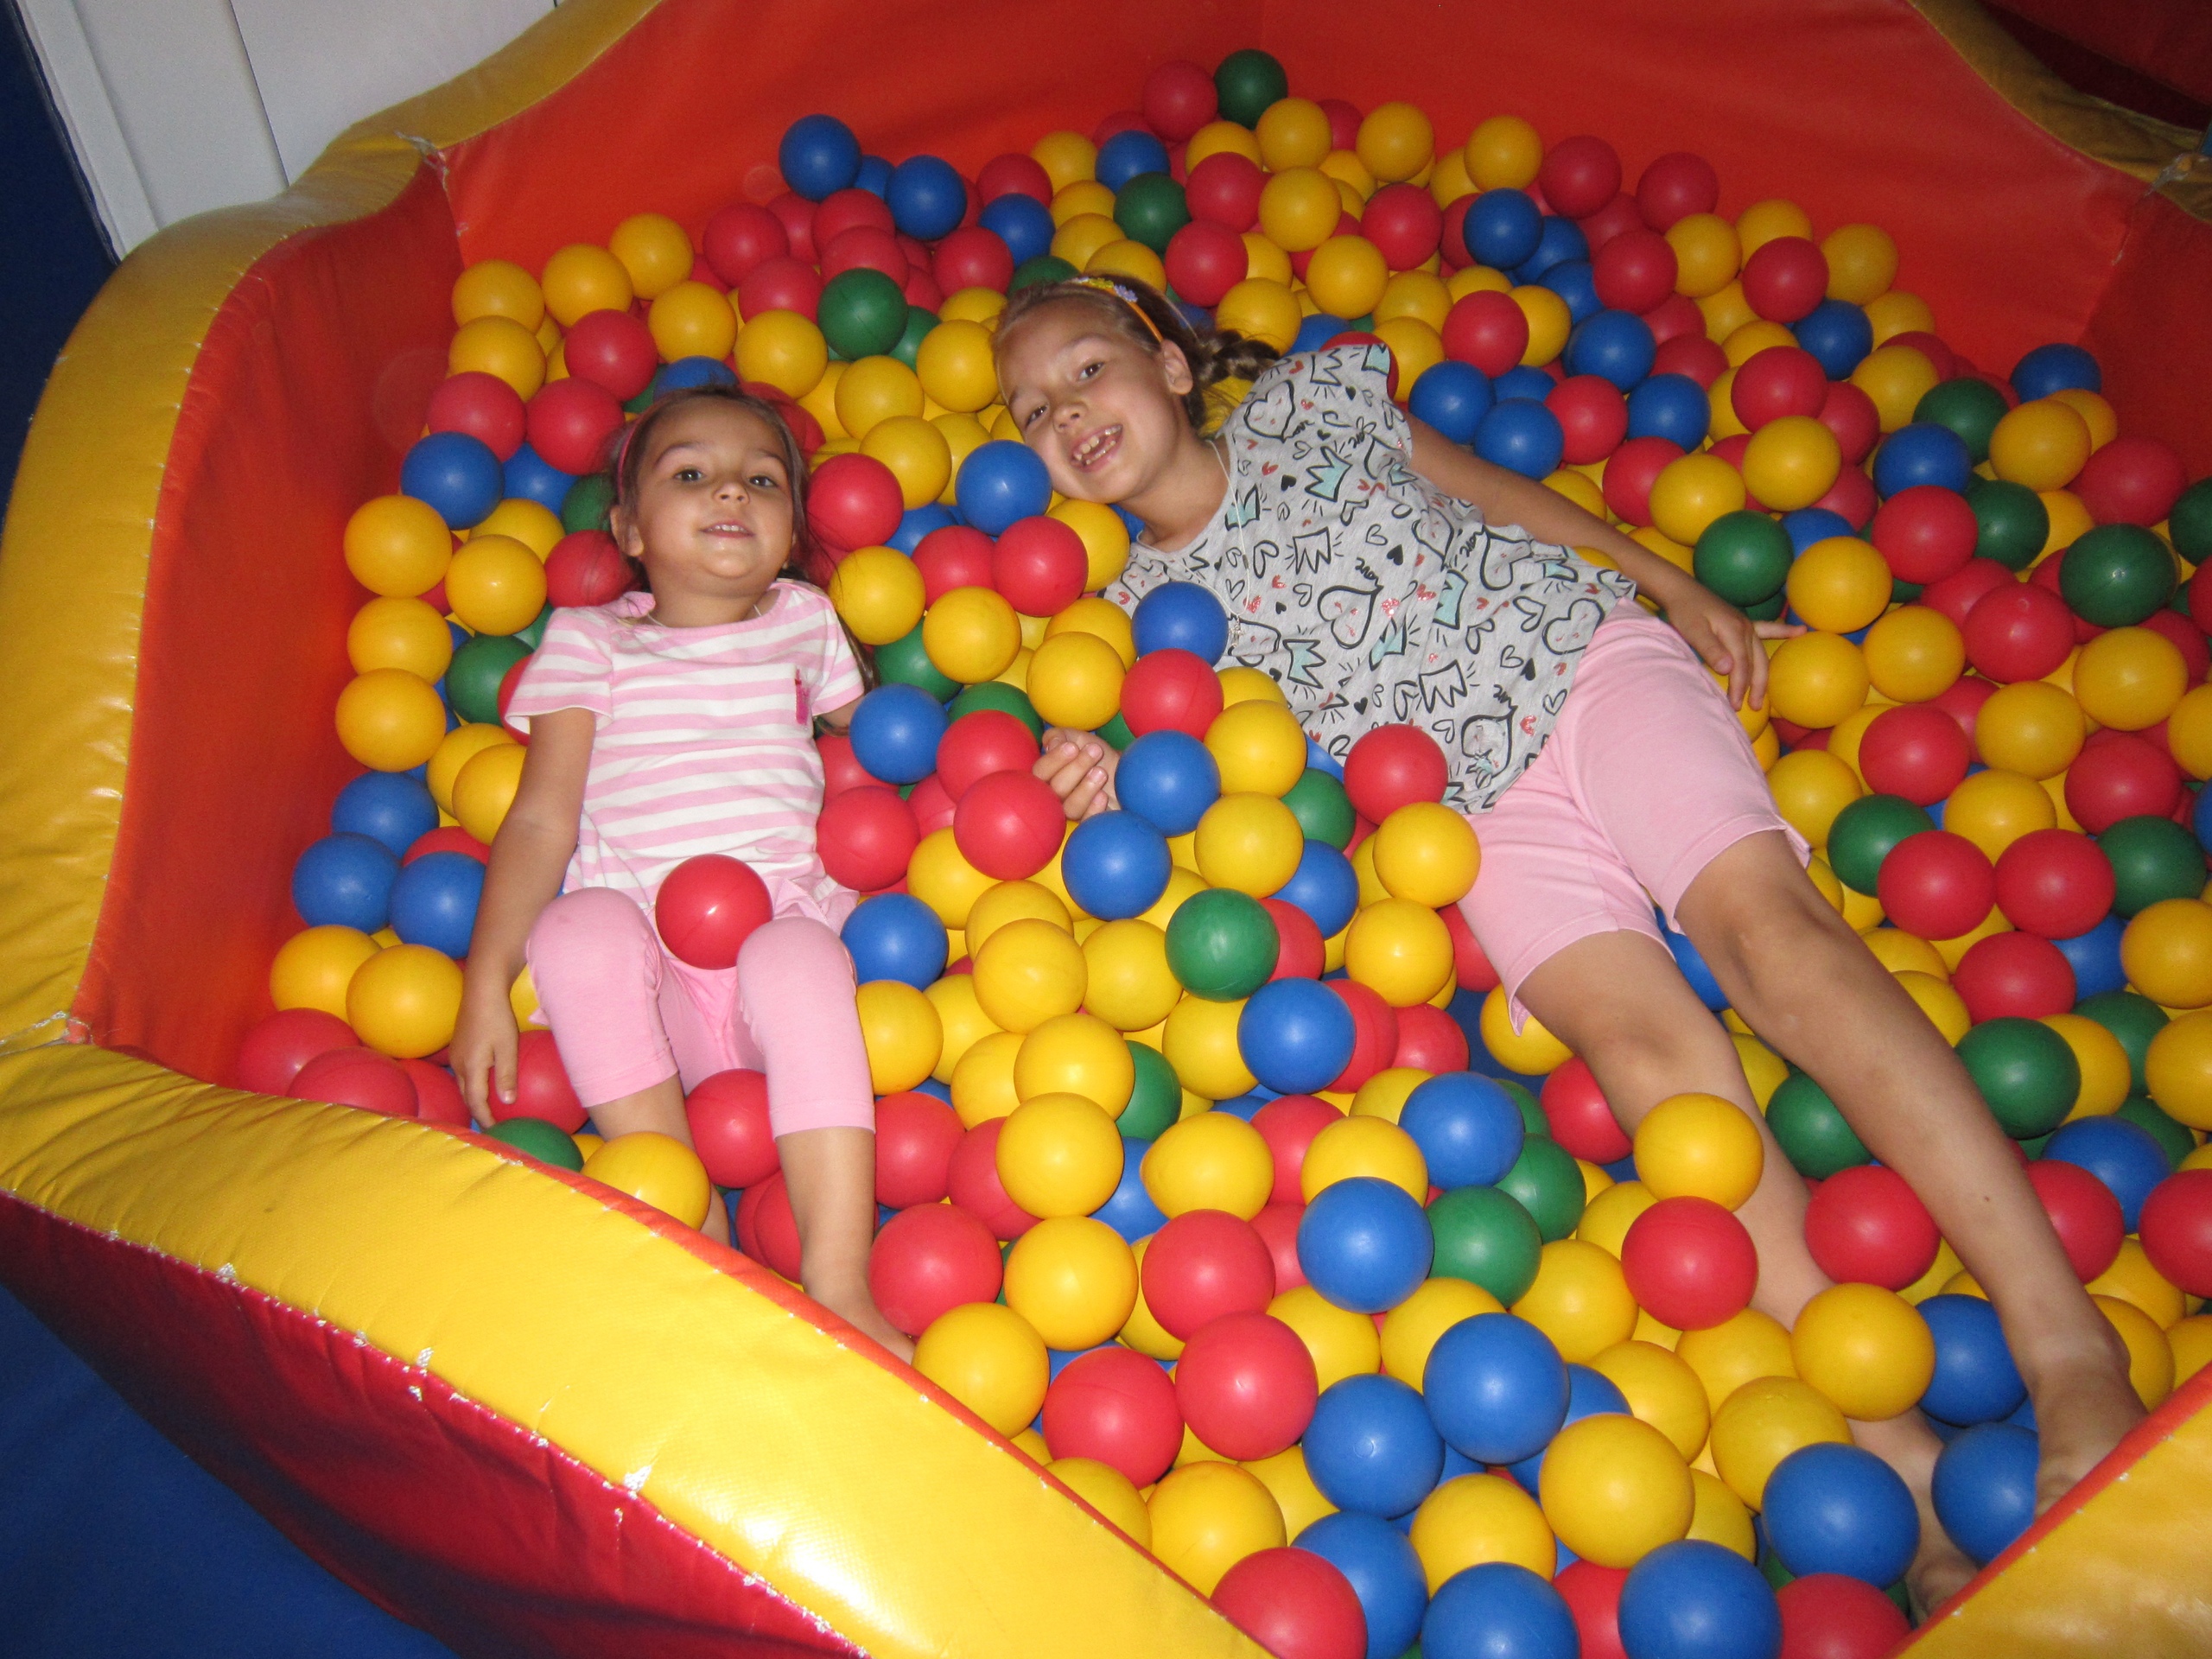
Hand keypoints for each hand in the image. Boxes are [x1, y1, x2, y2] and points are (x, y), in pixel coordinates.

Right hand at [451, 986, 520, 1128]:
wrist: (481, 991)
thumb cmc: (498, 1018)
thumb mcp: (508, 1048)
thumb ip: (507, 1076)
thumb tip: (507, 1102)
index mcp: (471, 1067)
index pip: (476, 1102)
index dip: (485, 1118)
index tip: (496, 1131)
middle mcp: (459, 1064)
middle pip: (467, 1096)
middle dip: (478, 1112)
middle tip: (493, 1123)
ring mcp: (456, 1055)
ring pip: (464, 1084)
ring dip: (474, 1098)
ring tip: (489, 1108)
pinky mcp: (458, 1046)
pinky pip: (464, 1072)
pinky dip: (473, 1083)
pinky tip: (485, 1082)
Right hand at [1032, 727, 1118, 819]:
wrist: (1124, 773)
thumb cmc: (1097, 756)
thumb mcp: (1079, 739)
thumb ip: (1061, 736)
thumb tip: (1051, 744)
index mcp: (1048, 775)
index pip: (1040, 771)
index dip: (1054, 760)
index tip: (1073, 747)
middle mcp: (1055, 796)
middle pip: (1055, 789)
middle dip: (1076, 768)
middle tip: (1095, 751)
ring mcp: (1072, 812)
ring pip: (1070, 807)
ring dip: (1086, 788)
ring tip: (1101, 773)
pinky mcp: (1089, 822)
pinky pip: (1086, 822)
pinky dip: (1094, 809)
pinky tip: (1103, 796)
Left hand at [1656, 581, 1802, 709]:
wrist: (1682, 590)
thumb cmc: (1684, 611)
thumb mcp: (1692, 631)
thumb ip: (1711, 649)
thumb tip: (1729, 669)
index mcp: (1734, 631)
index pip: (1741, 666)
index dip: (1739, 687)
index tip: (1734, 705)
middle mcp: (1746, 628)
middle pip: (1755, 663)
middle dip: (1755, 687)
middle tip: (1753, 708)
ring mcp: (1747, 624)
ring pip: (1761, 653)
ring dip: (1763, 675)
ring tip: (1762, 696)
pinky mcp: (1744, 623)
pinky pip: (1768, 629)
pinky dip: (1783, 631)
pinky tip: (1801, 631)